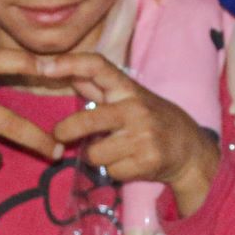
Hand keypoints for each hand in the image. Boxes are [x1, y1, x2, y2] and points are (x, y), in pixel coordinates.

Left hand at [32, 52, 220, 215]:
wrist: (191, 150)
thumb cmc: (153, 120)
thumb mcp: (131, 98)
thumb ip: (100, 88)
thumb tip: (68, 72)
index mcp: (128, 89)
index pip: (98, 66)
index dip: (69, 63)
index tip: (44, 67)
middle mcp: (136, 109)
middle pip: (87, 120)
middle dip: (66, 131)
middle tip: (59, 135)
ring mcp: (143, 136)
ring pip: (95, 153)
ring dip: (97, 156)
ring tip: (114, 151)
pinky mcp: (147, 161)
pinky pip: (111, 170)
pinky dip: (114, 170)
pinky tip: (130, 163)